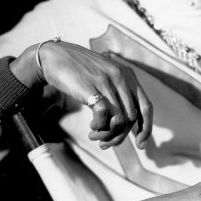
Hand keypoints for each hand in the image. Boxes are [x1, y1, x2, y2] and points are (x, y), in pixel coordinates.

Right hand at [10, 41, 152, 148]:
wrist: (54, 56)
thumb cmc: (79, 71)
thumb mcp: (105, 77)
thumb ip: (117, 94)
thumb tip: (123, 124)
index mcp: (128, 75)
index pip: (146, 107)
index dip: (146, 128)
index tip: (140, 145)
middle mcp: (121, 77)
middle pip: (131, 118)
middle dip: (120, 136)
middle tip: (105, 143)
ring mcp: (106, 82)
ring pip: (118, 120)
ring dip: (107, 134)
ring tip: (94, 136)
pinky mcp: (91, 88)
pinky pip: (104, 115)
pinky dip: (99, 127)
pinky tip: (91, 127)